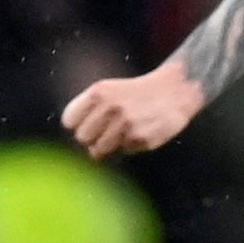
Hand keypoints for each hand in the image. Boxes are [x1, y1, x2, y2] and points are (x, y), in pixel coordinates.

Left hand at [62, 64, 202, 158]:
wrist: (174, 91)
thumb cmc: (136, 93)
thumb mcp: (109, 90)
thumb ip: (89, 108)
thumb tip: (73, 133)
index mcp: (99, 92)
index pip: (69, 121)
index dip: (77, 125)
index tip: (85, 125)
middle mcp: (110, 107)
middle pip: (82, 138)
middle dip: (91, 138)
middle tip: (105, 132)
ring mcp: (125, 124)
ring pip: (98, 151)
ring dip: (107, 146)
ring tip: (121, 134)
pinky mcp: (140, 138)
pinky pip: (121, 152)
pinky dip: (127, 146)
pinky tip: (138, 133)